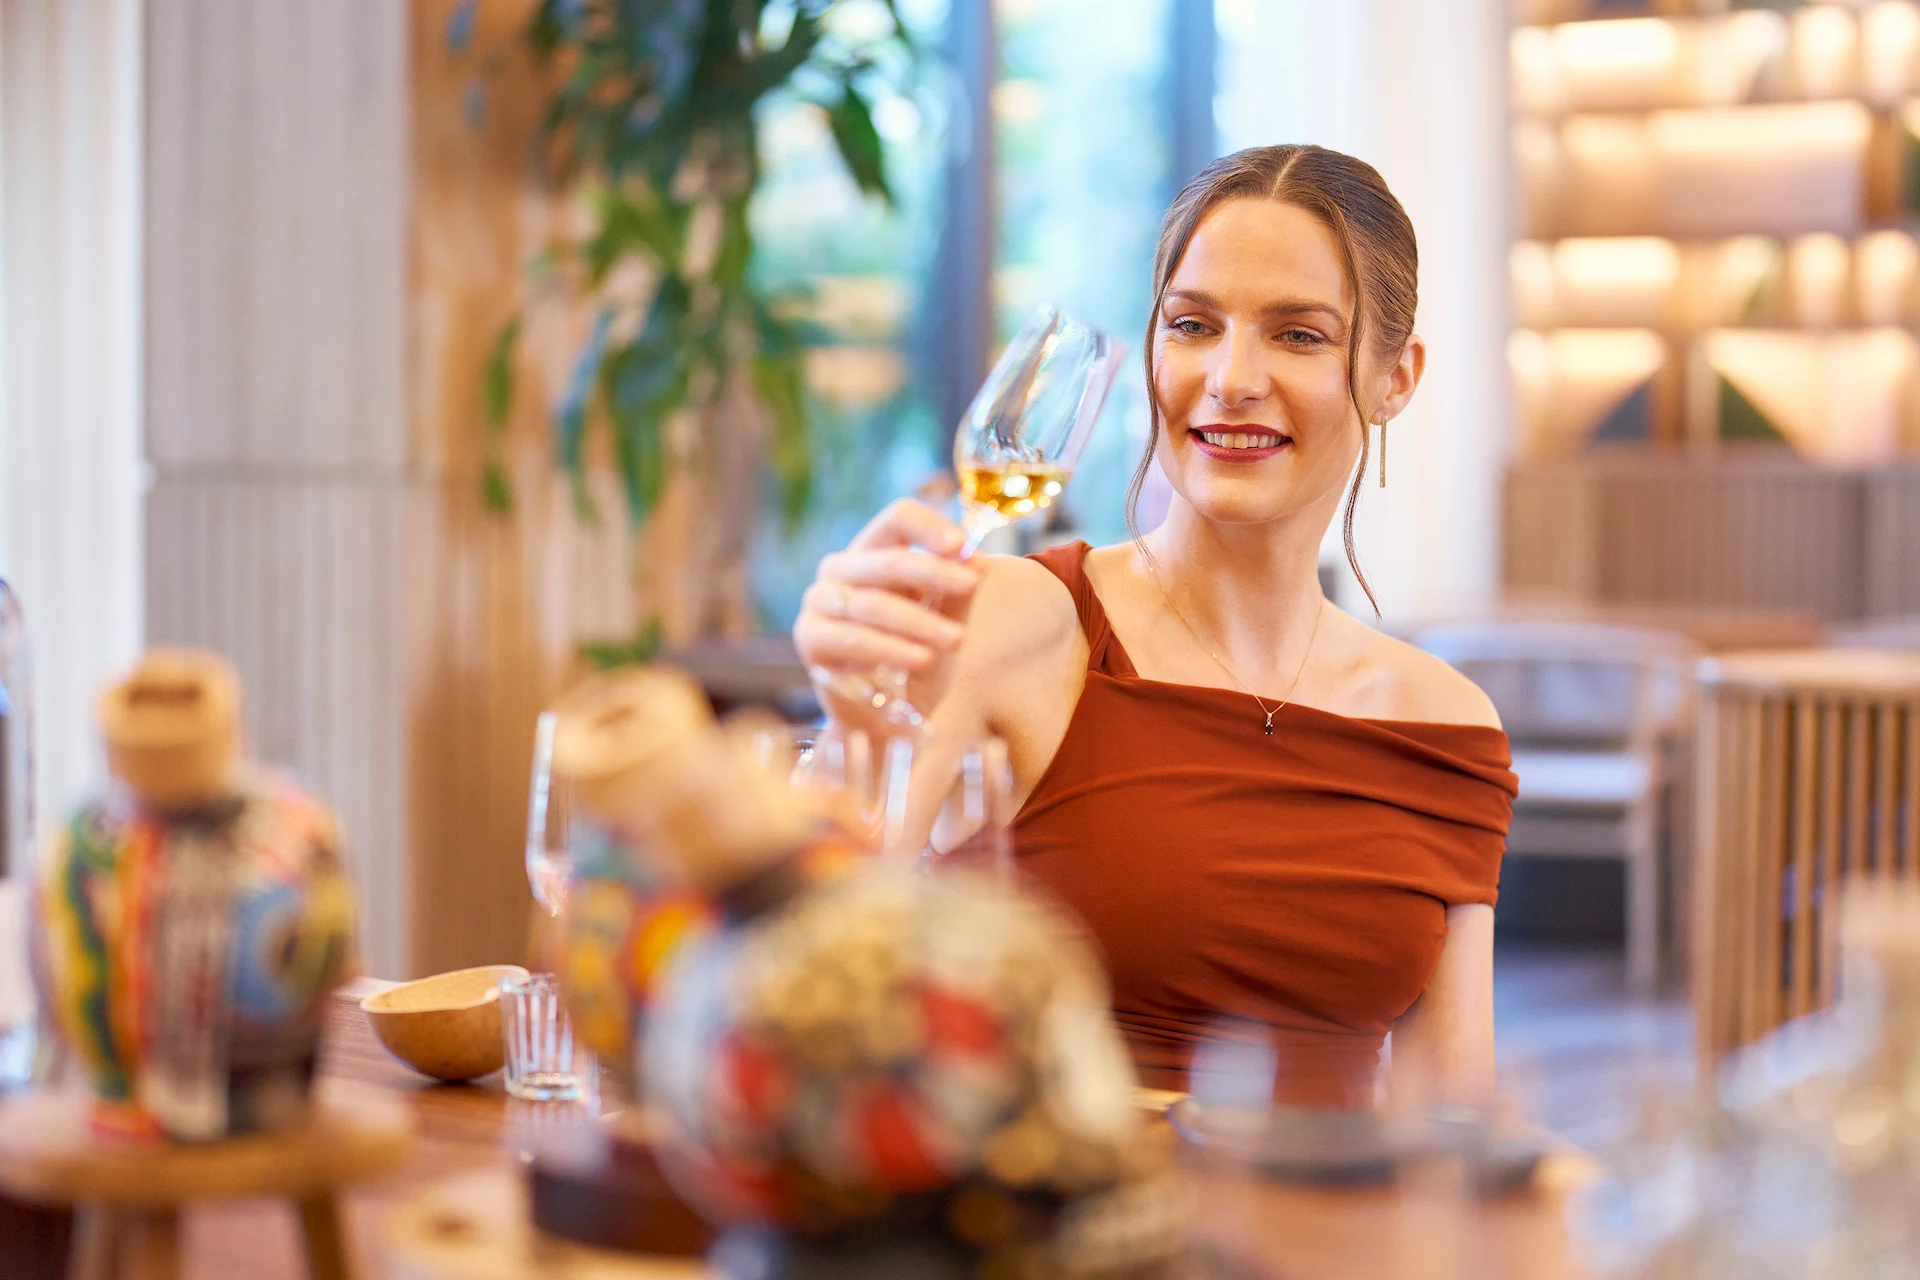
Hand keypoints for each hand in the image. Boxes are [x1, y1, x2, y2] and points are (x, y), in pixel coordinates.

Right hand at [794, 499, 983, 730]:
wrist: (880, 714)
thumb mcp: (942, 618)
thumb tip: (978, 562)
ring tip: (957, 639)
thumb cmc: (912, 655)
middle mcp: (840, 569)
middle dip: (933, 572)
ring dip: (920, 621)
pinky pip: (854, 639)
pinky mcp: (812, 638)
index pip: (898, 520)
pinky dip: (891, 648)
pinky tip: (922, 658)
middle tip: (971, 586)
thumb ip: (956, 591)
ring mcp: (820, 602)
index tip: (963, 546)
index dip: (930, 527)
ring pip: (873, 603)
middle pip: (887, 559)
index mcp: (872, 552)